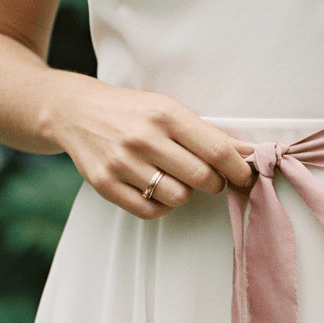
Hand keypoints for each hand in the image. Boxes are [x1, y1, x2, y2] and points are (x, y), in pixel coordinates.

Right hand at [45, 75, 254, 218]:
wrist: (74, 111)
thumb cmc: (131, 112)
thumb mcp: (168, 110)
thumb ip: (207, 134)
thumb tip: (249, 153)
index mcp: (165, 114)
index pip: (218, 151)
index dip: (239, 170)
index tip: (245, 176)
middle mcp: (143, 137)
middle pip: (203, 178)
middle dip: (215, 183)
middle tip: (210, 179)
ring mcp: (122, 162)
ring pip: (179, 198)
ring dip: (184, 193)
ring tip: (174, 178)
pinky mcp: (105, 184)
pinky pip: (151, 211)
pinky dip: (160, 206)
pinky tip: (155, 189)